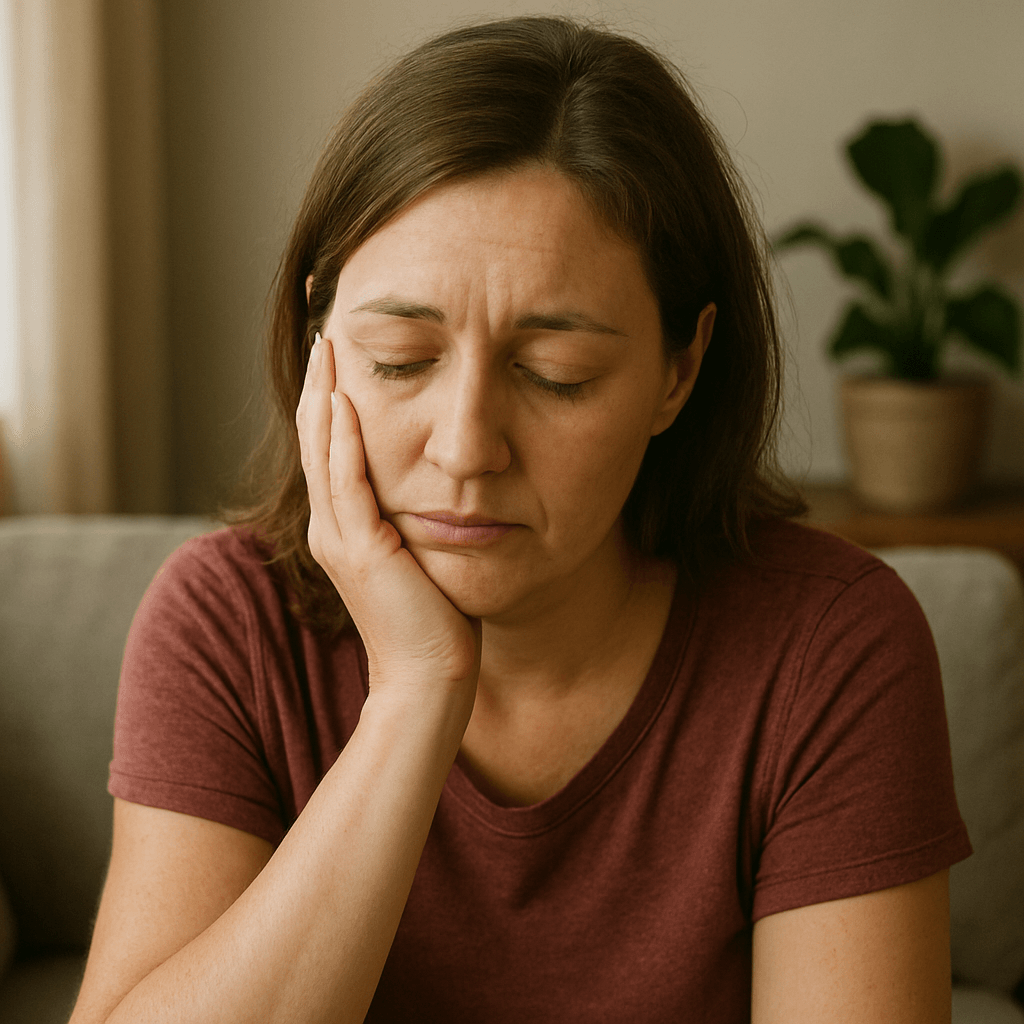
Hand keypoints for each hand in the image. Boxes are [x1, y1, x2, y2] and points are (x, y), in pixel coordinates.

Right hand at [296, 332, 480, 708]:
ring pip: (322, 451)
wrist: (432, 674)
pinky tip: (341, 400)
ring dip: (322, 395)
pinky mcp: (361, 550)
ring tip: (326, 345)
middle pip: (315, 436)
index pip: (328, 443)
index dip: (326, 394)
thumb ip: (408, 511)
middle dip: (317, 380)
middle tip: (323, 326)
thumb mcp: (417, 549)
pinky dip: (342, 441)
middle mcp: (329, 525)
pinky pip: (347, 484)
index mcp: (341, 523)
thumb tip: (430, 474)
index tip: (336, 347)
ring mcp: (339, 538)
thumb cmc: (433, 617)